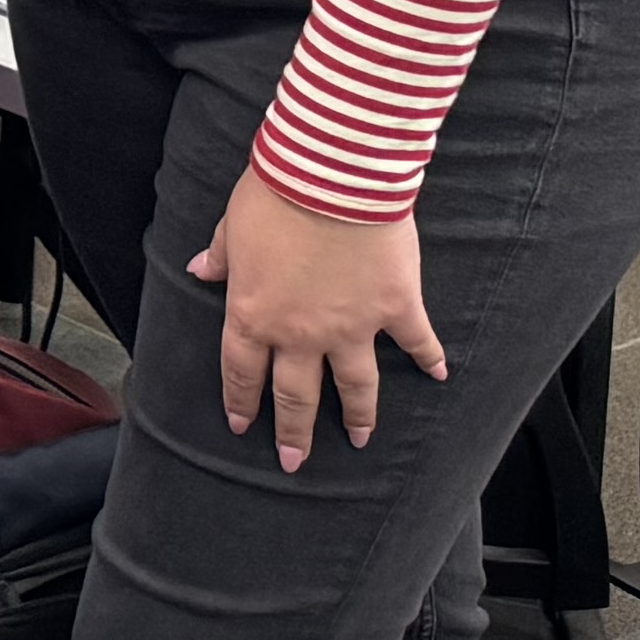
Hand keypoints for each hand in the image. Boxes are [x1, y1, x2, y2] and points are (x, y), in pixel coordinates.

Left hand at [185, 168, 443, 469]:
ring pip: (356, 386)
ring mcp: (352, 327)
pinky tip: (439, 376)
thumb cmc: (274, 194)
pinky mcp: (394, 308)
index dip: (242, 402)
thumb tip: (200, 269)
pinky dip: (430, 359)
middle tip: (295, 462)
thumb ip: (220, 256)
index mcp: (254, 315)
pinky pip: (415, 343)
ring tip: (361, 440)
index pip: (243, 372)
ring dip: (359, 416)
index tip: (244, 428)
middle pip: (297, 395)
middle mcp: (301, 333)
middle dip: (295, 433)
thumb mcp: (232, 225)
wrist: (332, 176)